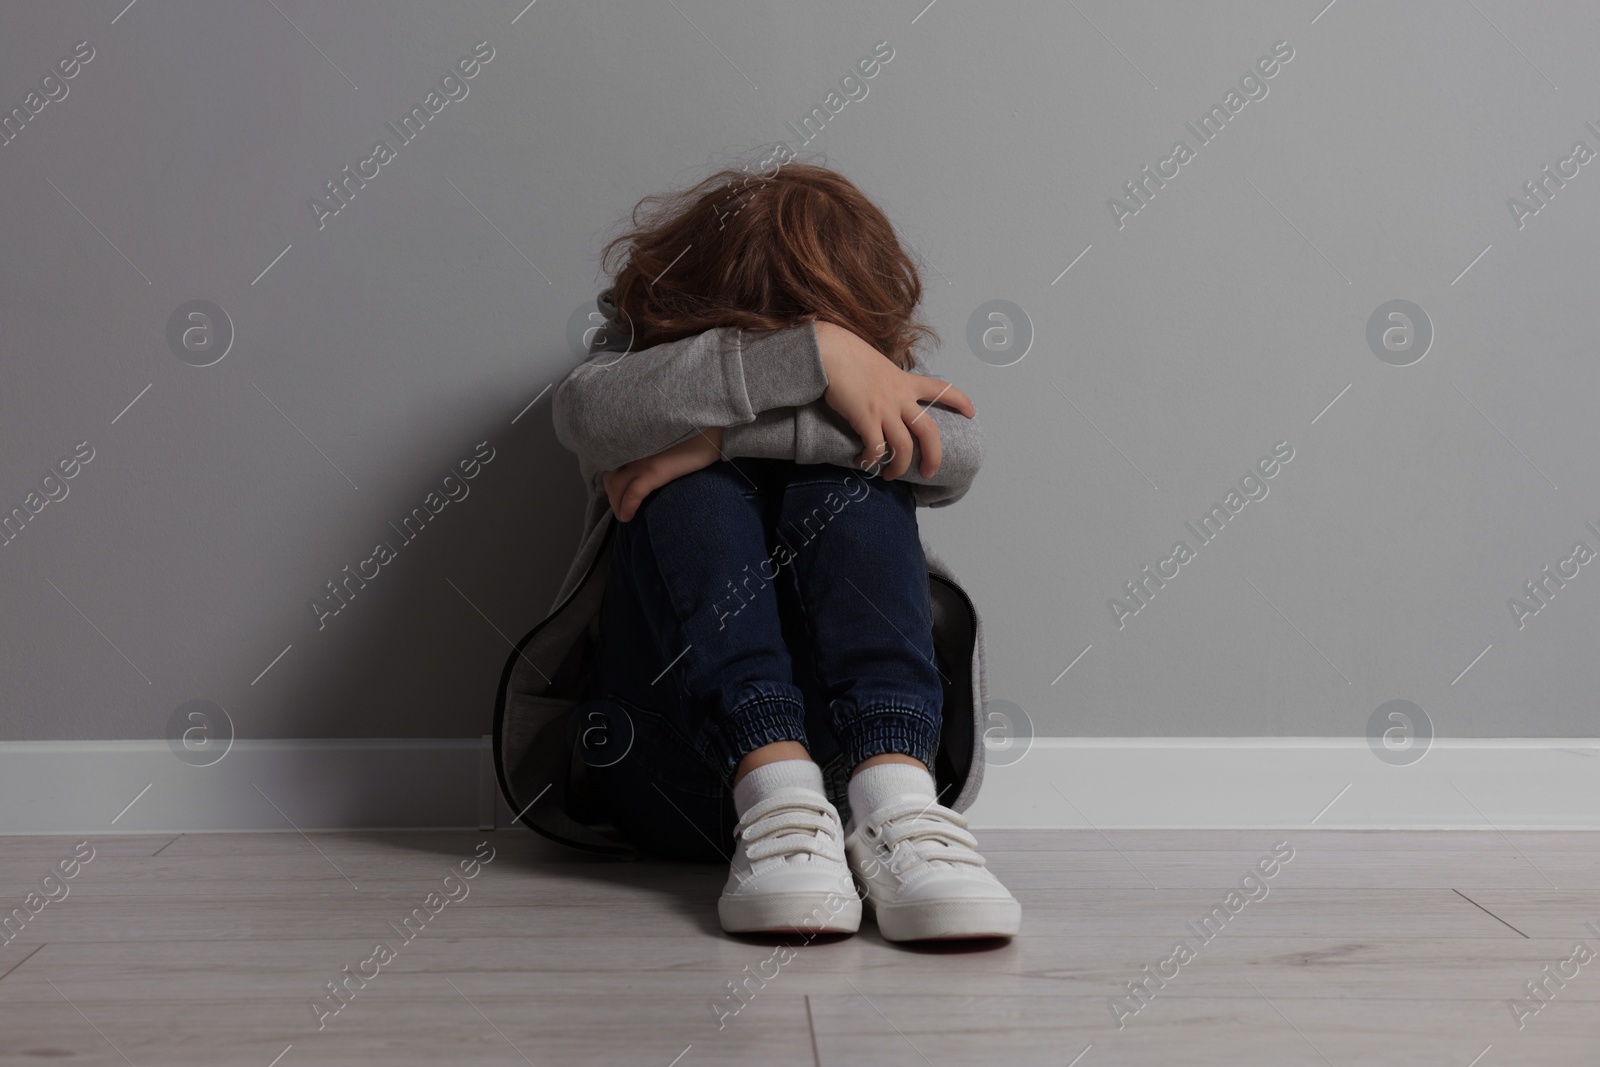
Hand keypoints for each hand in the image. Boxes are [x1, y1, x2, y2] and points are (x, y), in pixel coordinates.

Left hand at [602, 427, 723, 521]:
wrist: (715, 425)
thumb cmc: (698, 429)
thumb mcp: (670, 433)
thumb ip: (657, 444)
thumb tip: (657, 458)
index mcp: (637, 437)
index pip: (612, 459)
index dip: (612, 477)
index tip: (619, 488)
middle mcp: (634, 446)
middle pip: (610, 474)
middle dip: (612, 493)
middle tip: (622, 505)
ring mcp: (642, 458)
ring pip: (615, 486)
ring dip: (616, 503)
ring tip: (624, 514)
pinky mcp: (655, 470)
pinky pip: (632, 494)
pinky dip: (626, 507)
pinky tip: (628, 516)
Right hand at [812, 320, 973, 479]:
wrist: (830, 351)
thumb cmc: (848, 357)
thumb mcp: (879, 366)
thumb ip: (888, 383)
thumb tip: (883, 396)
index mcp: (906, 382)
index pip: (941, 389)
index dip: (959, 401)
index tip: (972, 412)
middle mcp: (900, 398)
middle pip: (928, 432)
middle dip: (933, 456)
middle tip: (929, 472)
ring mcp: (884, 409)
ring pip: (903, 447)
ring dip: (899, 467)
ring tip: (890, 475)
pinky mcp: (865, 418)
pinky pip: (876, 449)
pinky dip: (871, 460)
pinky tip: (863, 462)